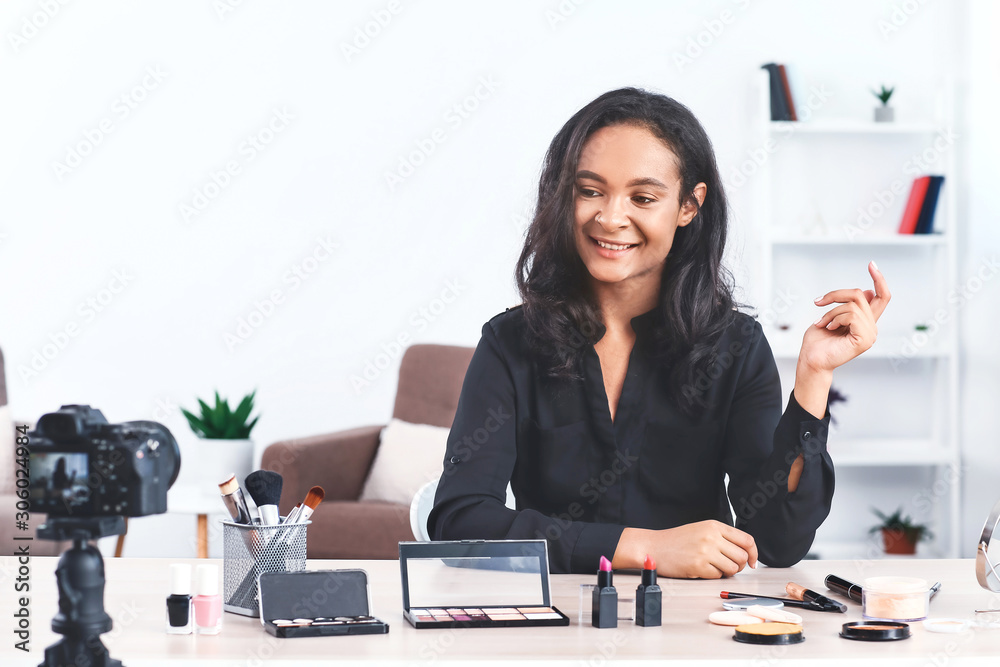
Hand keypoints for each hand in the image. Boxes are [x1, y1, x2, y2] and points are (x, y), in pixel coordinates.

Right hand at [614, 521, 758, 578]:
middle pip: (742, 556)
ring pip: (733, 568)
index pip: (746, 540)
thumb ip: (721, 537)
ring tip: (714, 568)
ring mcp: (705, 551)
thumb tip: (744, 552)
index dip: (753, 553)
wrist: (653, 547)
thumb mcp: (700, 530)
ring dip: (727, 572)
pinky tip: (703, 570)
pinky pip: (718, 576)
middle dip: (739, 565)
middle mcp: (712, 537)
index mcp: (714, 526)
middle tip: (729, 567)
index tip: (752, 561)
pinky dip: (714, 576)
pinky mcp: (698, 566)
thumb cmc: (676, 540)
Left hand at [799, 261, 890, 373]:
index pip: (881, 297)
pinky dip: (835, 318)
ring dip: (831, 311)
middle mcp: (871, 326)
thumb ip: (849, 305)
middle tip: (819, 301)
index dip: (879, 280)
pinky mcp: (865, 339)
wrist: (811, 360)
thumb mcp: (831, 316)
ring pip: (852, 305)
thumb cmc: (818, 341)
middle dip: (836, 295)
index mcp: (865, 321)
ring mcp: (870, 334)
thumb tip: (866, 292)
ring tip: (821, 323)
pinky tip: (829, 328)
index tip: (871, 264)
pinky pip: (851, 315)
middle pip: (860, 294)